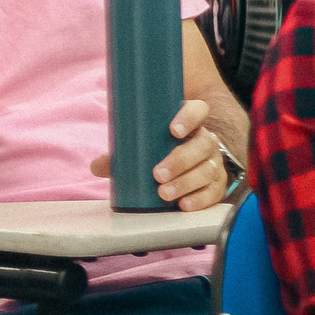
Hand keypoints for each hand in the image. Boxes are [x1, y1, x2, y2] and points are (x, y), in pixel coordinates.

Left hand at [89, 98, 228, 210]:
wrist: (178, 171)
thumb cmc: (154, 153)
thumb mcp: (138, 150)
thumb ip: (119, 156)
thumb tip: (97, 166)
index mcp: (188, 123)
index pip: (198, 110)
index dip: (189, 117)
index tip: (173, 130)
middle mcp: (205, 141)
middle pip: (202, 145)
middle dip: (180, 160)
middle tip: (158, 174)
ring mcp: (214, 162)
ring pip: (207, 169)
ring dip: (185, 182)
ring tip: (164, 193)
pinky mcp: (217, 184)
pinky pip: (215, 191)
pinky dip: (200, 199)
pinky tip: (184, 204)